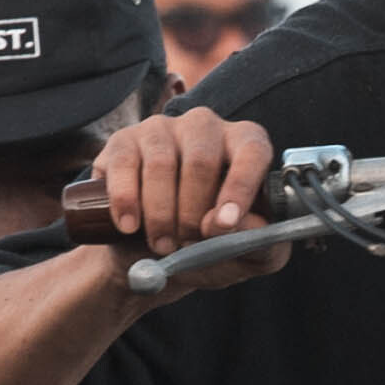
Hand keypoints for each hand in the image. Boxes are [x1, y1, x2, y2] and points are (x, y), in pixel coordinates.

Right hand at [75, 110, 283, 273]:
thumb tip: (247, 225)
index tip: (224, 224)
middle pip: (201, 161)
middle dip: (193, 213)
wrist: (149, 256)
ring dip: (161, 214)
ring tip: (162, 244)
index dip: (239, 188)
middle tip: (188, 245)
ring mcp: (161, 129)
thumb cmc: (208, 246)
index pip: (252, 151)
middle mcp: (205, 127)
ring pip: (161, 165)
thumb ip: (261, 244)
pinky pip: (124, 165)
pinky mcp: (123, 141)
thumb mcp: (245, 257)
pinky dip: (126, 201)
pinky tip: (129, 226)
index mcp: (245, 145)